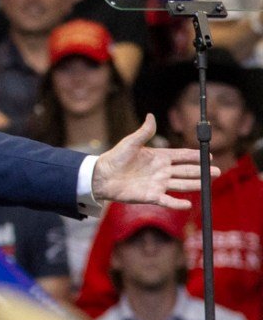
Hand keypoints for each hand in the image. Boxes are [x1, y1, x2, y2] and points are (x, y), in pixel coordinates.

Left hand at [91, 114, 217, 208]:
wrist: (102, 176)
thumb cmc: (115, 158)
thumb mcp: (131, 142)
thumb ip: (144, 132)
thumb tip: (151, 115)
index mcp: (159, 157)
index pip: (181, 156)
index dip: (195, 156)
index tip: (208, 155)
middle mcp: (161, 171)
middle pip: (186, 171)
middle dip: (202, 171)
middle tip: (218, 171)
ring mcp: (158, 184)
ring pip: (182, 185)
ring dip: (196, 184)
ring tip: (209, 184)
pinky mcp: (151, 196)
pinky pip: (167, 200)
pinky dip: (177, 203)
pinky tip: (188, 204)